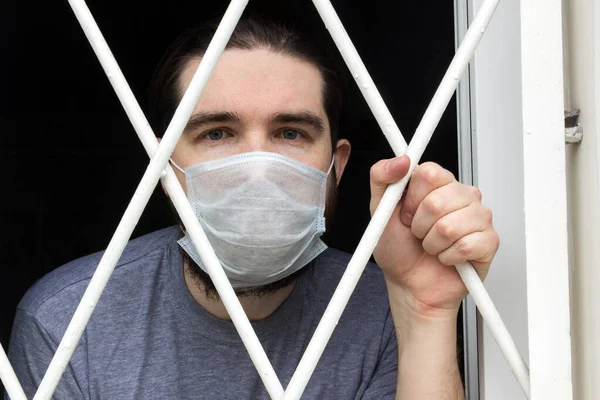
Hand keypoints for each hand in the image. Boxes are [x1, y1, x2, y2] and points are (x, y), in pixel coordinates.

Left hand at [369, 155, 498, 315]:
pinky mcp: (489, 240)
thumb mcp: (379, 210)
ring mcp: (478, 216)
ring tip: (432, 246)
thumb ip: (381, 177)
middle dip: (419, 225)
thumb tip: (401, 160)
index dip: (412, 198)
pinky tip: (447, 258)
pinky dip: (447, 257)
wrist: (410, 284)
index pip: (429, 173)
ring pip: (450, 226)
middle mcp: (461, 195)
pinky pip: (465, 245)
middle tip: (418, 233)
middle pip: (438, 201)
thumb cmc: (399, 248)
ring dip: (432, 244)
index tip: (406, 213)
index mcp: (437, 183)